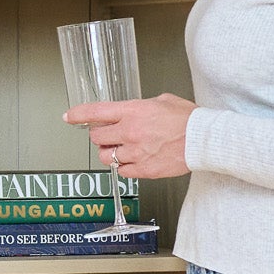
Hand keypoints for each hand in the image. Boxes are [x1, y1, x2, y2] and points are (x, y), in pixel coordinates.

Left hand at [64, 94, 194, 178]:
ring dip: (111, 153)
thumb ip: (139, 107)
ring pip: (107, 157)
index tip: (69, 117)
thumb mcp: (161, 101)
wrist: (204, 140)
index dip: (78, 115)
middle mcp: (130, 132)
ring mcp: (135, 153)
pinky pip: (123, 171)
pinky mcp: (144, 170)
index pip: (95, 112)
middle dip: (101, 136)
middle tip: (109, 135)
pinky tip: (134, 160)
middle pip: (97, 138)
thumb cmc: (188, 119)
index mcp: (133, 112)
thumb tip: (130, 112)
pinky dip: (125, 167)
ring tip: (123, 149)